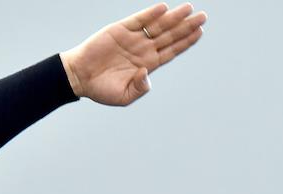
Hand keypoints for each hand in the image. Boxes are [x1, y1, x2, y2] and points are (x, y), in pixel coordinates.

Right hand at [60, 3, 205, 105]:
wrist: (79, 78)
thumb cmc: (101, 89)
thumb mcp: (123, 97)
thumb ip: (139, 88)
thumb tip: (147, 74)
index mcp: (147, 65)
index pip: (171, 50)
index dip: (185, 42)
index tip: (199, 33)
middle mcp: (143, 49)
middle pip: (170, 35)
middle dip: (186, 26)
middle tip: (203, 16)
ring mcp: (132, 38)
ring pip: (158, 26)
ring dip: (174, 17)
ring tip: (189, 9)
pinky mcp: (120, 30)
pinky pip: (139, 20)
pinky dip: (150, 14)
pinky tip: (163, 9)